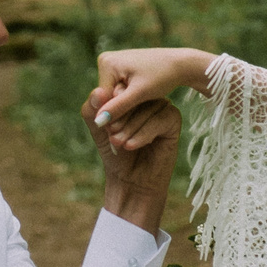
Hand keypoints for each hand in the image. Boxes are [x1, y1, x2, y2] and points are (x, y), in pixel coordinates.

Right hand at [84, 47, 215, 153]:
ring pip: (113, 96)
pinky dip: (129, 101)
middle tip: (128, 133)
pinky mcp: (121, 69)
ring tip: (135, 122)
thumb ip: (118, 107)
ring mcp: (113, 64)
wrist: (181, 63)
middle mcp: (106, 60)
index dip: (112, 117)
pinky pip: (120, 91)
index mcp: (107, 62)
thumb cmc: (163, 76)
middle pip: (106, 97)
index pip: (102, 99)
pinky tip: (140, 108)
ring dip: (123, 109)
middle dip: (118, 113)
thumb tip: (97, 121)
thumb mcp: (140, 94)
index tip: (120, 135)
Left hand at [87, 94, 178, 232]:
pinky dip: (143, 133)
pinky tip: (131, 146)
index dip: (110, 103)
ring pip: (147, 107)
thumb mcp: (98, 129)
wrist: (131, 180)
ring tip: (118, 143)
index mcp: (129, 94)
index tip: (103, 123)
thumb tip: (97, 91)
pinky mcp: (173, 120)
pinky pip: (160, 119)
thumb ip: (93, 110)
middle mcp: (147, 97)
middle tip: (111, 133)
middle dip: (120, 114)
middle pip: (135, 95)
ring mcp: (161, 107)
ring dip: (130, 127)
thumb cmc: (115, 153)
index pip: (120, 86)